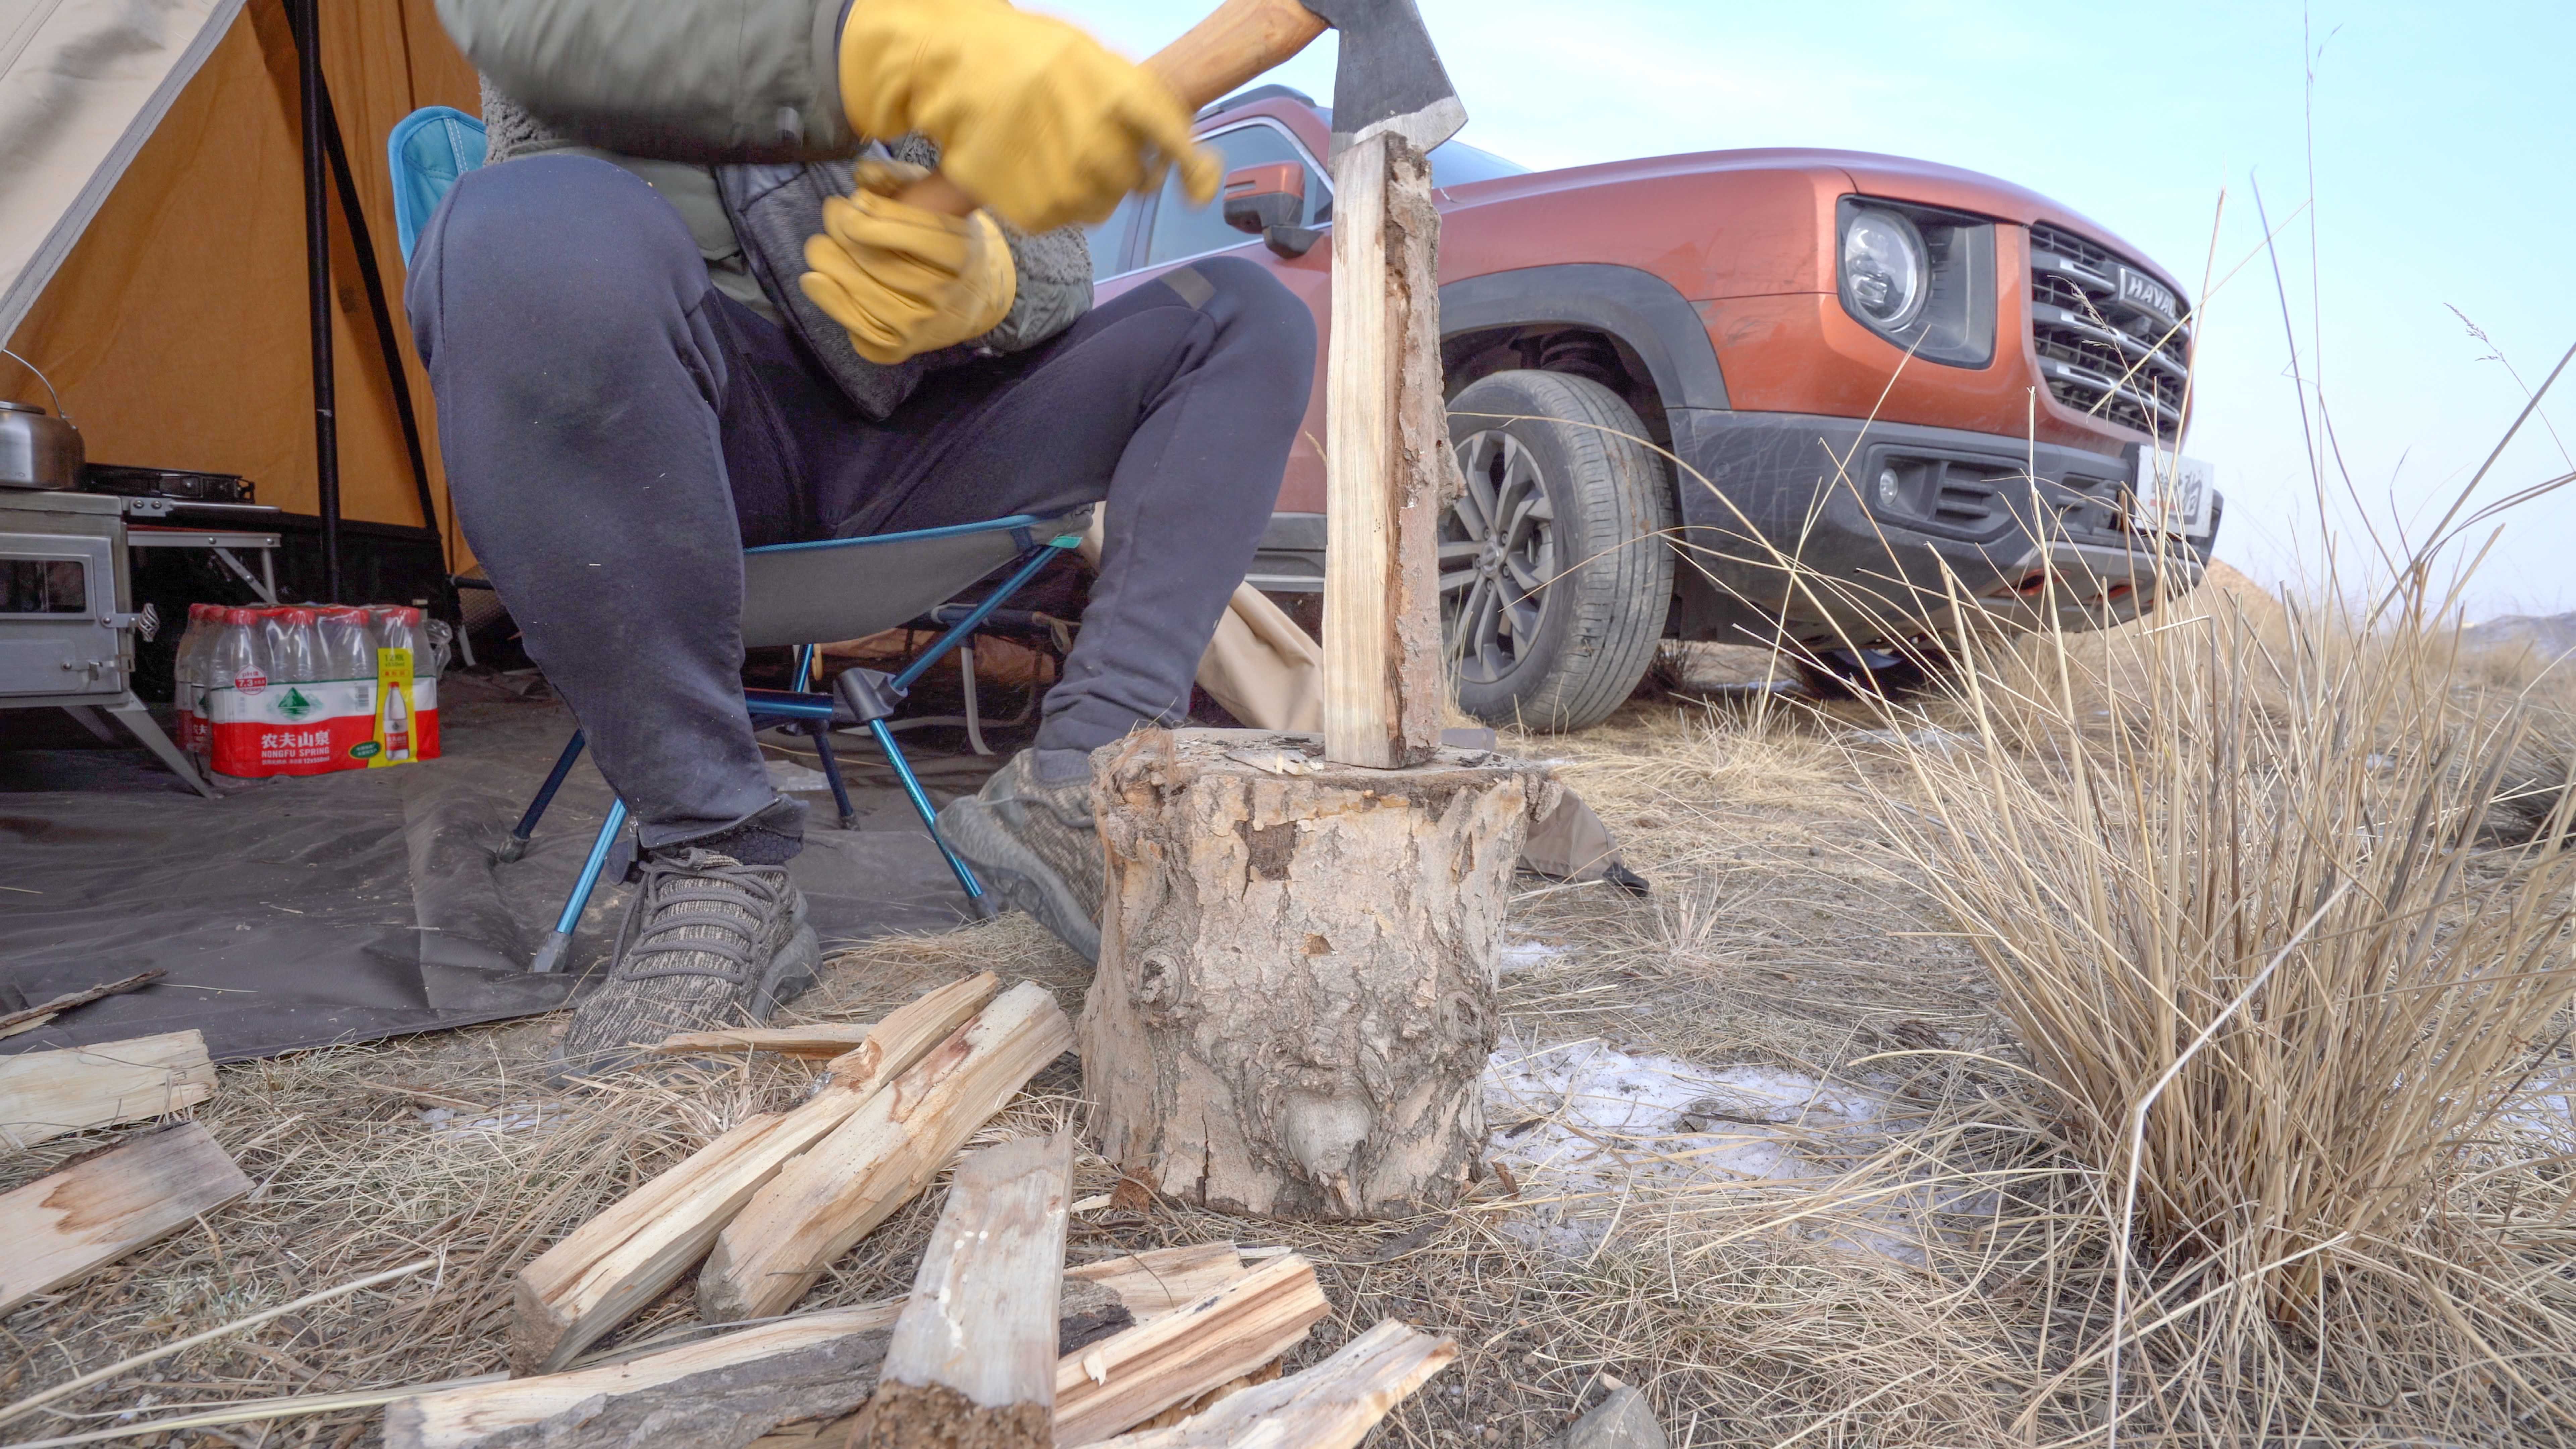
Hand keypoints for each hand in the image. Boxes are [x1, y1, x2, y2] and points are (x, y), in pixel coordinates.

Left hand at [799, 162, 1017, 365]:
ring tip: (818, 245)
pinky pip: (857, 325)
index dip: (877, 215)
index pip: (917, 234)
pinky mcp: (899, 348)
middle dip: (846, 233)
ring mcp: (923, 326)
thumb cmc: (939, 241)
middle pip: (883, 263)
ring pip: (865, 293)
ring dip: (831, 264)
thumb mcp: (931, 201)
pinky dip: (829, 300)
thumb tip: (863, 174)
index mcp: (962, 253)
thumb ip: (901, 179)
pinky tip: (813, 279)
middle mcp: (947, 294)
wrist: (965, 304)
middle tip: (832, 213)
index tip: (855, 200)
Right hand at [837, 0, 1218, 233]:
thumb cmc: (1026, 58)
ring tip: (1054, 152)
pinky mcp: (1038, 215)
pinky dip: (1053, 200)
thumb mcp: (1091, 59)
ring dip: (1088, 187)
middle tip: (1089, 142)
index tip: (1198, 190)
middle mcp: (1100, 148)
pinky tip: (1030, 167)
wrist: (952, 71)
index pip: (1175, 145)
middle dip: (1122, 167)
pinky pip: (1064, 218)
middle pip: (1135, 182)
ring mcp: (1068, 186)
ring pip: (1101, 206)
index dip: (1194, 171)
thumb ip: (1140, 100)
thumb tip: (1181, 146)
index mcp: (1122, 99)